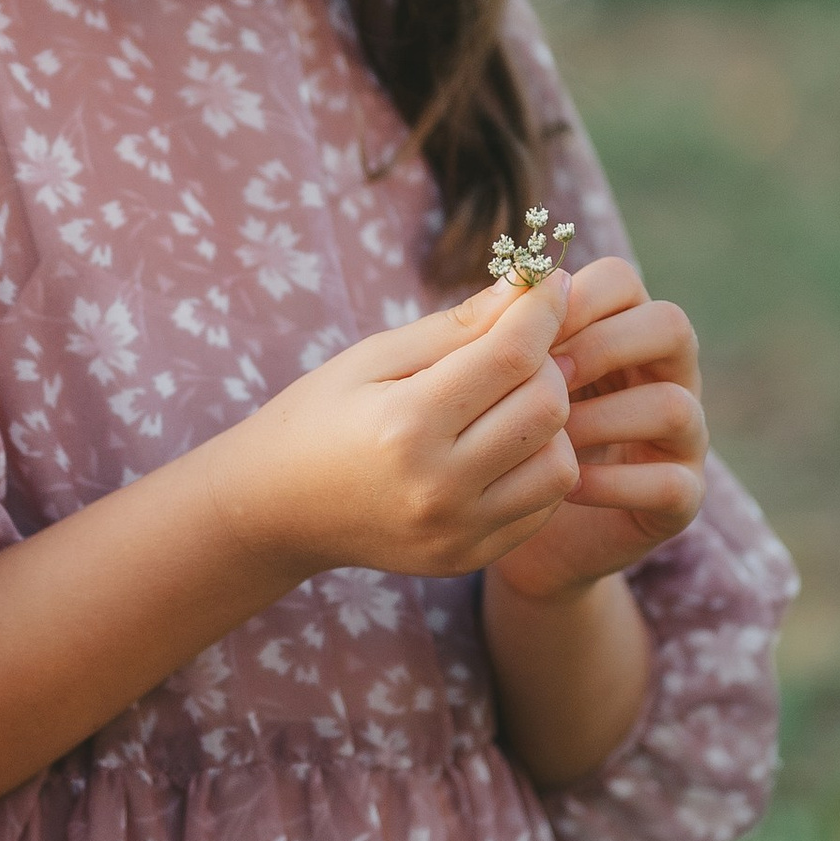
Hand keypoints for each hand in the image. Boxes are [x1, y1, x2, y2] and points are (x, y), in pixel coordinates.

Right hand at [210, 275, 577, 582]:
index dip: (542, 309)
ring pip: (560, 463)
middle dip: (546, 365)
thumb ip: (459, 324)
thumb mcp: (376, 356)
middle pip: (547, 407)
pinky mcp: (469, 557)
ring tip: (510, 404)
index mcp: (405, 424)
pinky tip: (504, 447)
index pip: (512, 355)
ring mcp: (456, 531)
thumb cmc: (323, 415)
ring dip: (550, 423)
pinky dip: (538, 466)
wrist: (278, 508)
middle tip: (518, 351)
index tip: (549, 284)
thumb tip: (534, 284)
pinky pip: (545, 505)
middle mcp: (437, 486)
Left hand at [486, 253, 707, 604]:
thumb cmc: (494, 435)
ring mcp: (682, 437)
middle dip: (602, 347)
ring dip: (605, 418)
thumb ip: (504, 337)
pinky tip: (566, 487)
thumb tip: (513, 285)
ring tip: (548, 438)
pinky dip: (616, 483)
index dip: (574, 299)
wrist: (505, 525)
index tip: (525, 332)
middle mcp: (664, 374)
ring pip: (674, 405)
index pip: (621, 282)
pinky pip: (671, 482)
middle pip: (670, 326)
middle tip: (546, 378)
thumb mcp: (492, 382)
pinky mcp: (681, 498)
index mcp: (619, 329)